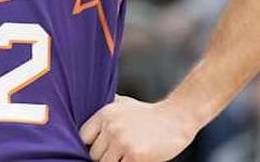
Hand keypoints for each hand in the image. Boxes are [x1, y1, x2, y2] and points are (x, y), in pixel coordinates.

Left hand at [79, 95, 198, 161]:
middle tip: (120, 152)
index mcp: (105, 114)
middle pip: (94, 154)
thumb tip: (82, 113)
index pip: (83, 137)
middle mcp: (111, 127)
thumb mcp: (122, 104)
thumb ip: (104, 112)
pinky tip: (137, 158)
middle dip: (105, 157)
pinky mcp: (135, 155)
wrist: (176, 118)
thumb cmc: (148, 114)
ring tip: (128, 155)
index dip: (92, 145)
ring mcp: (122, 142)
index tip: (104, 147)